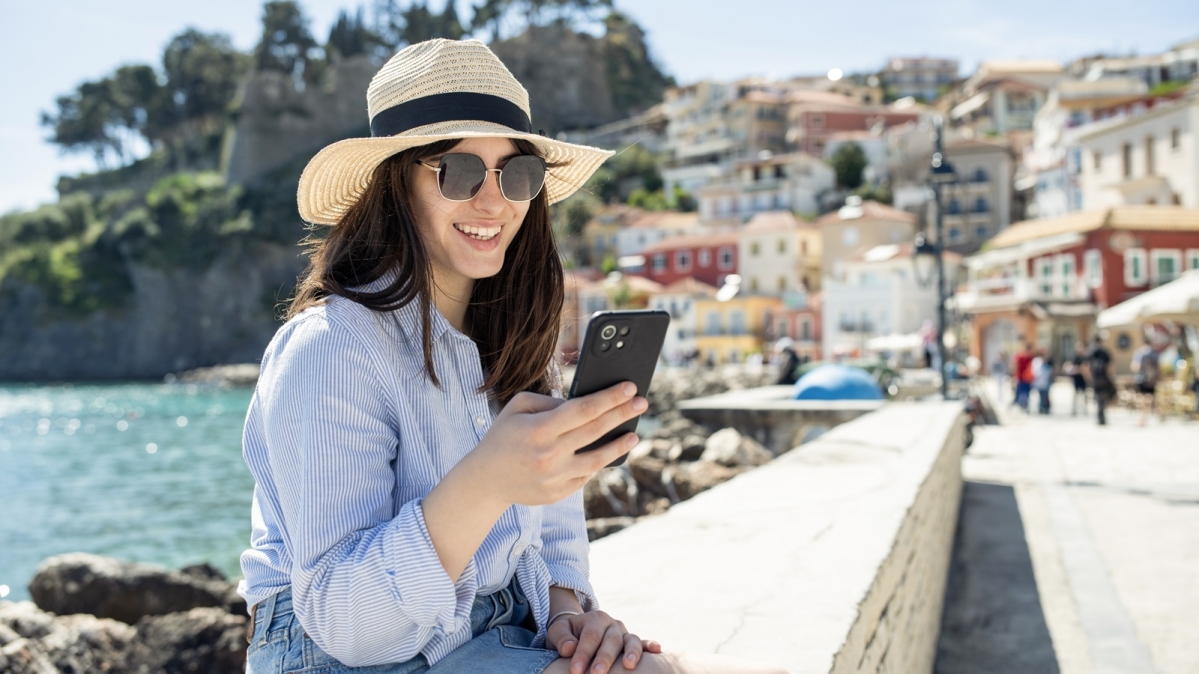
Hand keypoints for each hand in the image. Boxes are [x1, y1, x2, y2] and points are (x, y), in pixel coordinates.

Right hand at [469, 381, 646, 506]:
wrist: (485, 480)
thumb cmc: (503, 436)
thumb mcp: (517, 407)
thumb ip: (549, 401)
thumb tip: (584, 404)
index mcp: (539, 429)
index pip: (584, 409)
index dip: (610, 397)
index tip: (629, 388)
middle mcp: (549, 454)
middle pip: (596, 431)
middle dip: (623, 414)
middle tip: (642, 402)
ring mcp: (555, 477)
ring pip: (598, 459)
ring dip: (619, 445)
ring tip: (634, 434)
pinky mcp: (558, 494)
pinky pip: (585, 476)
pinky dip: (599, 463)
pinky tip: (609, 452)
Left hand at [547, 610, 661, 673]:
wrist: (578, 631)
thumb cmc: (567, 635)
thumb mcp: (557, 632)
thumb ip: (561, 638)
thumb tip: (569, 648)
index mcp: (595, 618)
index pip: (590, 636)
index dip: (583, 654)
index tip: (575, 670)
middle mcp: (612, 624)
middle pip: (610, 640)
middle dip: (604, 658)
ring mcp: (624, 633)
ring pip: (630, 640)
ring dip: (630, 653)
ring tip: (628, 665)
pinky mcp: (631, 642)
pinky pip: (642, 642)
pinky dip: (650, 645)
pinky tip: (657, 650)